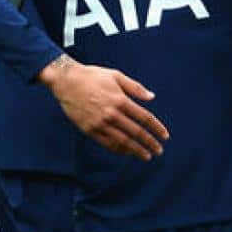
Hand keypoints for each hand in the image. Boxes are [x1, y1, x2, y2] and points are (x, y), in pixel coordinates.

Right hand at [39, 55, 168, 159]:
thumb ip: (135, 88)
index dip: (156, 128)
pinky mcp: (89, 130)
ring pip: (122, 141)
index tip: (164, 136)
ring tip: (146, 156)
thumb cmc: (92, 76)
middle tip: (159, 150)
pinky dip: (119, 149)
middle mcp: (112, 114)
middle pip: (136, 132)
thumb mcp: (116, 75)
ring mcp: (100, 123)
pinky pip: (107, 143)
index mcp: (120, 100)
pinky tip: (126, 152)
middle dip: (149, 143)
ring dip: (136, 150)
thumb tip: (152, 97)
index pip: (144, 117)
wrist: (66, 81)